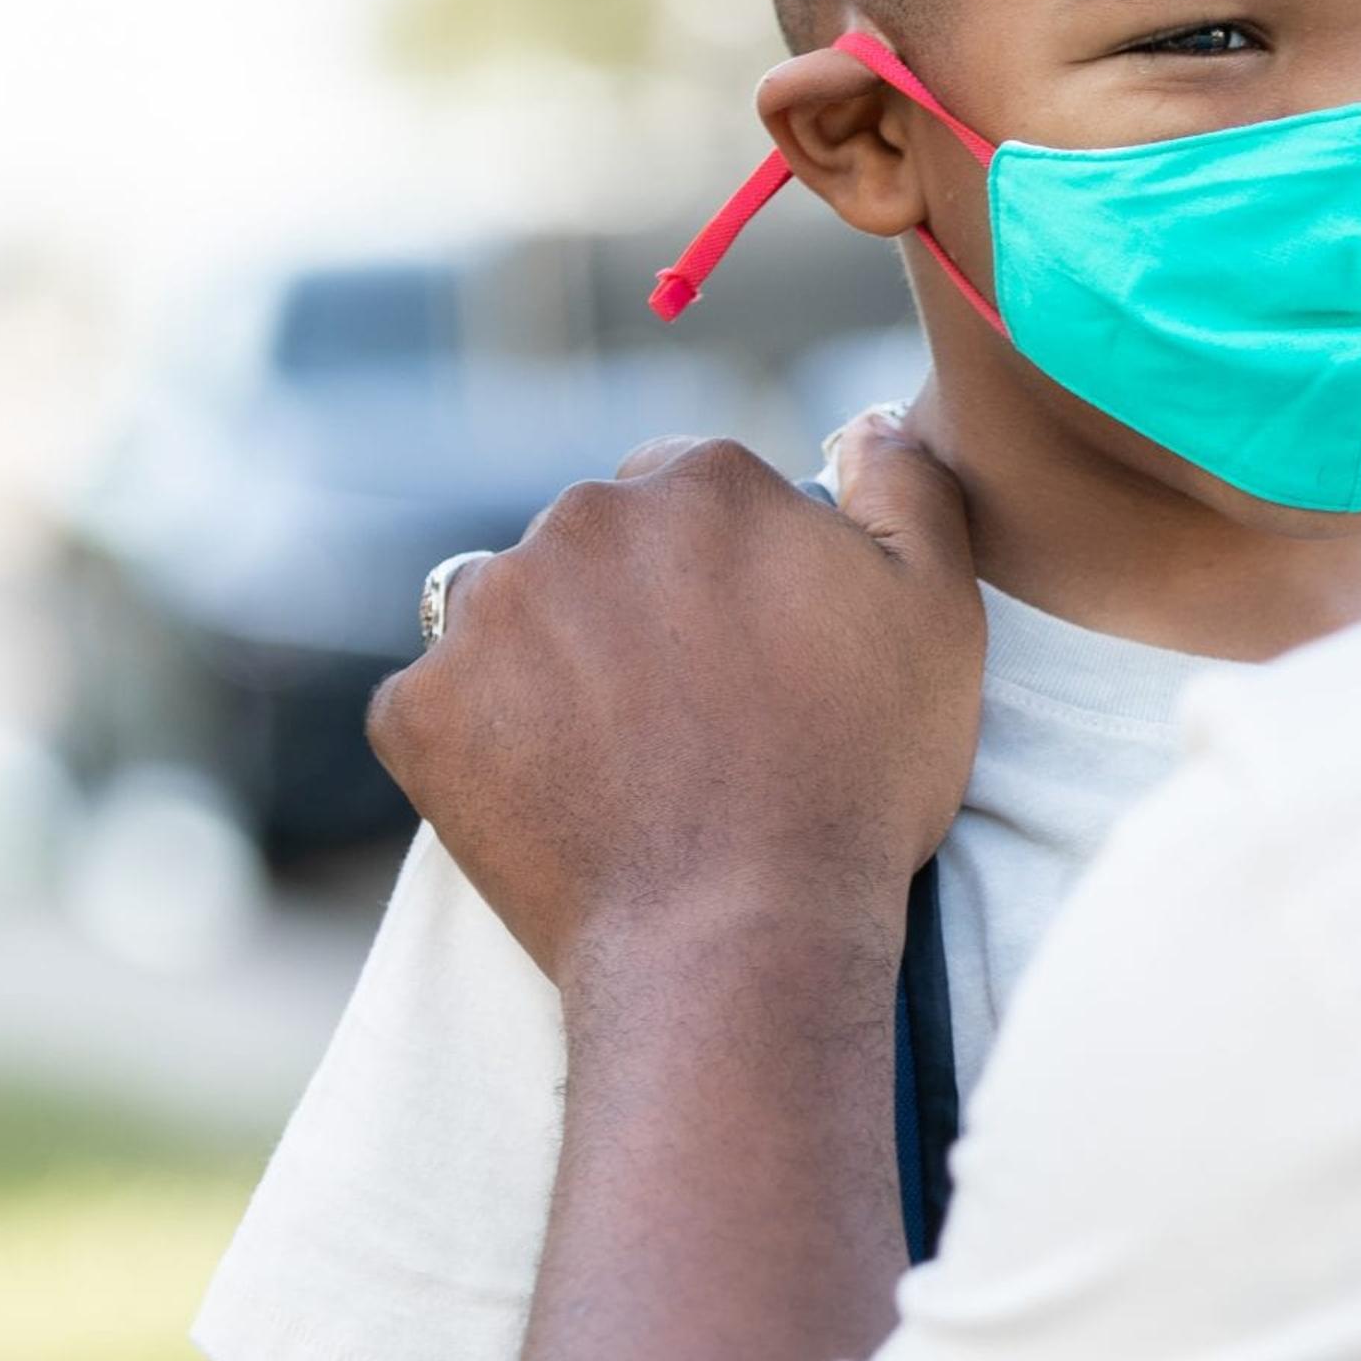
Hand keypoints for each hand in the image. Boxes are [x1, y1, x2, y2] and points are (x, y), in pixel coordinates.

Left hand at [369, 411, 983, 1005]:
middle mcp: (583, 521)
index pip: (693, 490)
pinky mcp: (420, 710)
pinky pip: (442, 701)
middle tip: (690, 714)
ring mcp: (488, 613)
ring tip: (616, 755)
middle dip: (633, 603)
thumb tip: (865, 422)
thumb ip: (907, 489)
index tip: (749, 653)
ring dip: (549, 657)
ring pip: (510, 607)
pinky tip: (550, 794)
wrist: (738, 938)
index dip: (726, 572)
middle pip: (598, 540)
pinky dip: (481, 739)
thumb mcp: (940, 616)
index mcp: (704, 483)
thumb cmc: (855, 781)